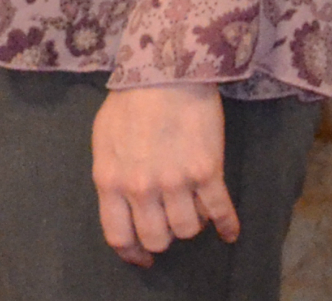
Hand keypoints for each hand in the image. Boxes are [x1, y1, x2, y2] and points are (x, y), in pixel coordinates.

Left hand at [91, 83, 239, 265]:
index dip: (132, 253)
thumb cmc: (129, 102)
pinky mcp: (207, 173)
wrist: (165, 72)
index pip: (119, 235)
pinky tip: (228, 231)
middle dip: (163, 236)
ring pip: (188, 231)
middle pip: (157, 239)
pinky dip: (227, 226)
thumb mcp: (103, 139)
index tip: (142, 258)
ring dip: (191, 225)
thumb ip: (111, 176)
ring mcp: (175, 182)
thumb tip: (121, 205)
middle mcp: (141, 187)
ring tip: (191, 209)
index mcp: (110, 179)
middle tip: (168, 223)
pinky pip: (220, 214)